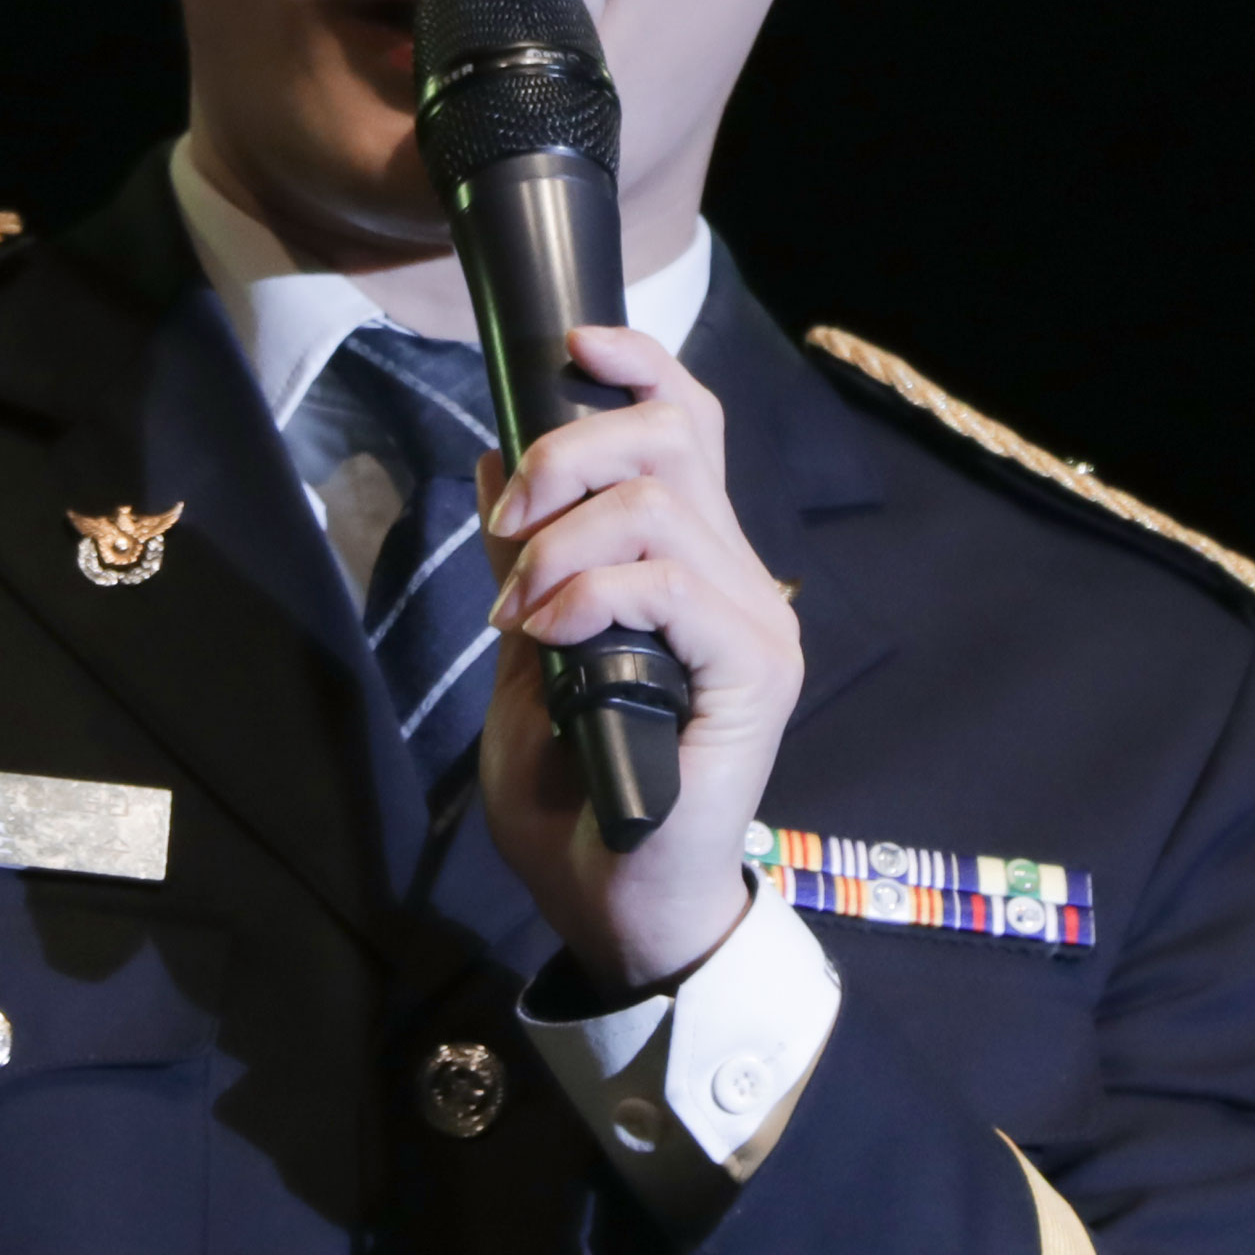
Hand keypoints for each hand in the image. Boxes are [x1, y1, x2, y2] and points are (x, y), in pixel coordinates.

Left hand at [472, 325, 805, 993]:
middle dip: (568, 448)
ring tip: (517, 615)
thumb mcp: (529, 652)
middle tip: (510, 520)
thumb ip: (528, 562)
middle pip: (672, 432)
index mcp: (696, 561)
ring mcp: (756, 623)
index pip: (688, 422)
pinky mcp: (755, 672)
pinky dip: (588, 594)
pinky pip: (667, 585)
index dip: (634, 365)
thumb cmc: (575, 795)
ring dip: (560, 543)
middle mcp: (740, 577)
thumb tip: (498, 459)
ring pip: (657, 502)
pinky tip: (547, 637)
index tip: (568, 348)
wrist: (612, 906)